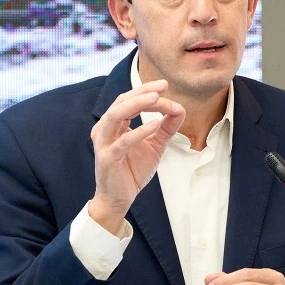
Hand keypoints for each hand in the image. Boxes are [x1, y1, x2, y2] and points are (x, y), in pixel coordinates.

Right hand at [89, 79, 184, 233]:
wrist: (119, 199)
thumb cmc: (132, 170)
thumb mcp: (155, 146)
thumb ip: (166, 129)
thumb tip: (180, 110)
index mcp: (113, 124)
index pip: (128, 100)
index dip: (146, 91)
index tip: (166, 87)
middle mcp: (105, 130)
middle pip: (121, 102)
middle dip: (142, 92)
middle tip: (162, 86)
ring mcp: (104, 143)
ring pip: (116, 116)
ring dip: (137, 104)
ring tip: (156, 98)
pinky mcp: (107, 158)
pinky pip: (123, 141)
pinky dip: (140, 131)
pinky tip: (155, 124)